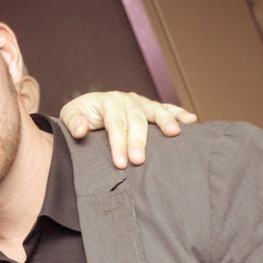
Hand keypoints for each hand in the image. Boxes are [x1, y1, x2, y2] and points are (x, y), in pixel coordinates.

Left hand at [59, 91, 196, 167]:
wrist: (90, 109)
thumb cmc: (81, 116)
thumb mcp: (70, 116)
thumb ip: (73, 122)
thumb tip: (82, 130)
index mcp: (108, 101)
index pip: (114, 123)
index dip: (118, 143)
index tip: (120, 163)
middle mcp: (127, 99)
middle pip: (136, 120)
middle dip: (138, 140)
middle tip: (139, 160)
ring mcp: (141, 103)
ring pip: (155, 111)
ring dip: (165, 121)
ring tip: (174, 133)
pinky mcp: (151, 108)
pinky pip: (167, 109)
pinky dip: (179, 114)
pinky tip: (191, 121)